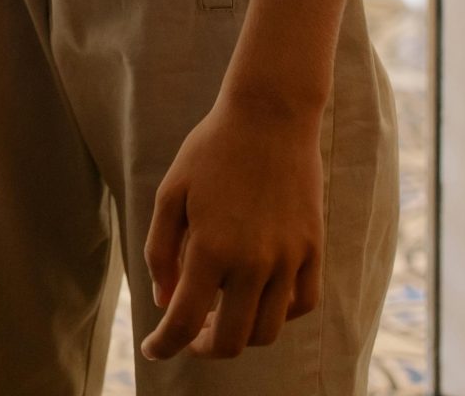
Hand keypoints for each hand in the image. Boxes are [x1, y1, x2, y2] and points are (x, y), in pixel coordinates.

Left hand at [141, 95, 324, 362]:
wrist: (270, 113)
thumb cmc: (212, 149)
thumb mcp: (171, 192)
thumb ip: (161, 251)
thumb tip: (165, 301)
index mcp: (210, 248)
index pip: (185, 322)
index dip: (164, 344)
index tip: (152, 351)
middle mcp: (253, 262)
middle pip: (231, 341)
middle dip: (203, 347)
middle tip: (190, 333)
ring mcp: (288, 258)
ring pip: (267, 331)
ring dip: (242, 333)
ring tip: (223, 312)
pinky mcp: (312, 249)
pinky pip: (301, 304)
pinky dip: (279, 314)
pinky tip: (260, 297)